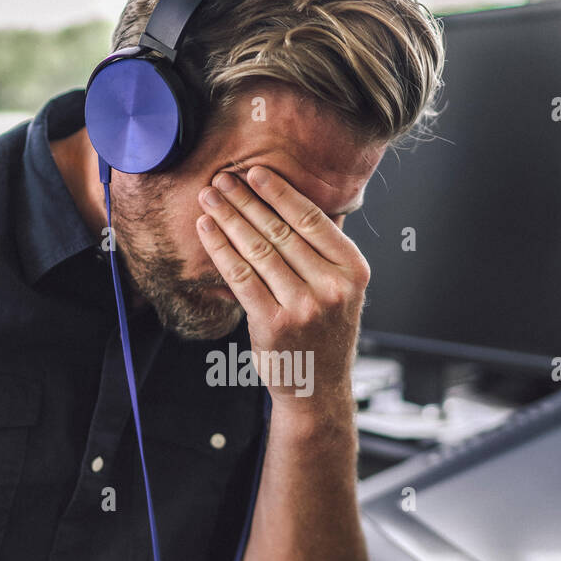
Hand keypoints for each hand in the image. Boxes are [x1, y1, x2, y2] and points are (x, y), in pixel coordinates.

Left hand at [195, 165, 368, 416]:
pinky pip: (240, 276)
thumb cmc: (325, 333)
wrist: (316, 387)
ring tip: (210, 198)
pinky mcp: (272, 324)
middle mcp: (331, 288)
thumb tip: (310, 201)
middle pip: (281, 232)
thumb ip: (329, 251)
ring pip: (258, 250)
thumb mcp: (343, 291)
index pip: (312, 221)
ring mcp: (302, 307)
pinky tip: (207, 230)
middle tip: (222, 179)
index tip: (256, 173)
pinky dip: (220, 248)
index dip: (280, 194)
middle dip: (246, 201)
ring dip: (229, 218)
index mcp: (353, 271)